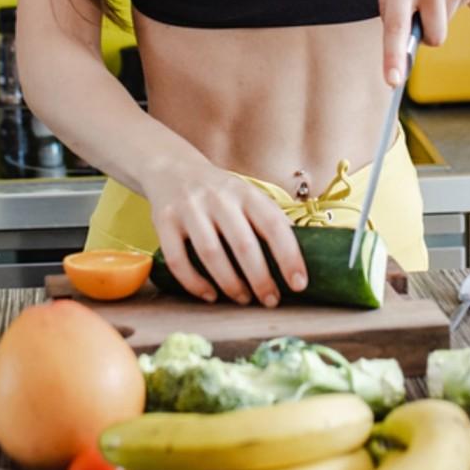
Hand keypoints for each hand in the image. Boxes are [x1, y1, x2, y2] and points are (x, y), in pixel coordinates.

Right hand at [143, 154, 306, 307]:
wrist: (171, 169)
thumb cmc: (219, 193)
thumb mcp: (246, 196)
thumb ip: (268, 220)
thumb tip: (307, 254)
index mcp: (245, 192)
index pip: (272, 224)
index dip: (288, 256)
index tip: (298, 284)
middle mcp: (217, 197)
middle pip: (242, 244)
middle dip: (260, 279)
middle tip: (270, 300)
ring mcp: (188, 208)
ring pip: (210, 253)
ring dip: (230, 283)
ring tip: (243, 299)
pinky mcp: (163, 221)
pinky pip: (177, 260)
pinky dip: (194, 283)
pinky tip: (210, 295)